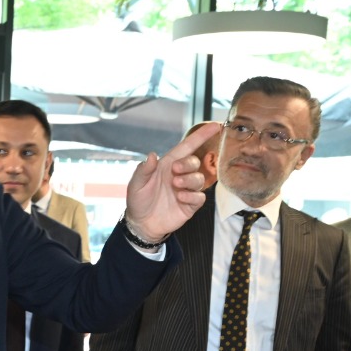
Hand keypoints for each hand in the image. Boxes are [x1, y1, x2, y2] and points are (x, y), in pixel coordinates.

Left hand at [123, 122, 215, 241]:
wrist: (141, 224)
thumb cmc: (138, 200)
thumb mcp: (136, 184)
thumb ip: (143, 170)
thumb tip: (152, 155)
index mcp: (168, 165)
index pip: (187, 147)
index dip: (201, 136)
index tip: (215, 126)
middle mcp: (180, 175)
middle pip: (195, 161)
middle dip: (188, 164)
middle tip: (175, 171)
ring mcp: (186, 189)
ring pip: (199, 178)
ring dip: (189, 180)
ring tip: (175, 186)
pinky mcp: (190, 204)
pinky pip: (200, 197)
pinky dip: (192, 196)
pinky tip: (180, 198)